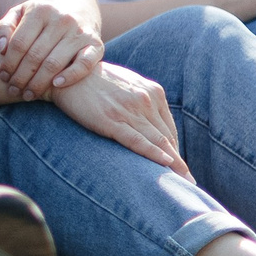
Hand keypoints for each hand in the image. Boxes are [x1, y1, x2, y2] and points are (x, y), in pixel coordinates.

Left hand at [0, 0, 101, 98]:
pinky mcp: (96, 45)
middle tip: (13, 90)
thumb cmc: (39, 22)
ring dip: (39, 83)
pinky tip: (56, 85)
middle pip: (35, 55)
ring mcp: (80, 32)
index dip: (9, 62)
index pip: (19, 43)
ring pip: (54, 63)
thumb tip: (2, 49)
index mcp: (40, 10)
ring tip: (28, 95)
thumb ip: (5, 28)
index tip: (3, 76)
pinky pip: (84, 64)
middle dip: (21, 77)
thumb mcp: (18, 16)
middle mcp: (62, 19)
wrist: (74, 14)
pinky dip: (70, 76)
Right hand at [50, 62, 190, 177]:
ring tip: (184, 183)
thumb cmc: (94, 80)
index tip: (180, 167)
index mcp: (153, 91)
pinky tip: (166, 164)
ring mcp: (129, 110)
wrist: (65, 73)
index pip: (168, 128)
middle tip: (190, 182)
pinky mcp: (111, 120)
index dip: (175, 150)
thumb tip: (151, 121)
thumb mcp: (125, 83)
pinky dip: (154, 153)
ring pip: (158, 141)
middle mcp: (145, 100)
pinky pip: (137, 141)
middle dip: (179, 162)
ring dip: (174, 164)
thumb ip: (142, 99)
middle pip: (167, 137)